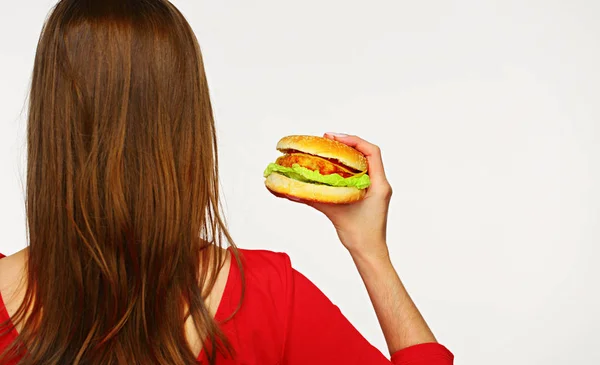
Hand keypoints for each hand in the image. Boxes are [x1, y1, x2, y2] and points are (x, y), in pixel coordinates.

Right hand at [307, 133, 392, 260]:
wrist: (369, 253)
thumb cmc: (359, 236)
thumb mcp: (335, 213)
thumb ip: (314, 199)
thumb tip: (292, 190)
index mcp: (379, 184)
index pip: (371, 152)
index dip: (352, 140)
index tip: (333, 138)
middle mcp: (380, 183)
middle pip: (366, 154)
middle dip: (346, 144)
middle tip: (326, 140)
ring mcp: (375, 189)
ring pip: (363, 163)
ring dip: (345, 155)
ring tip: (327, 151)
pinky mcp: (368, 195)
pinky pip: (358, 174)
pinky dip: (345, 168)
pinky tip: (331, 168)